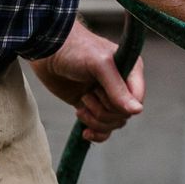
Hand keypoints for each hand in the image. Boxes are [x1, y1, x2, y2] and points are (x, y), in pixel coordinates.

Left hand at [28, 19, 145, 143]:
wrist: (47, 51)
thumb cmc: (76, 50)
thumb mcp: (100, 65)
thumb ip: (117, 89)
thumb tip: (137, 111)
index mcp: (131, 71)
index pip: (137, 100)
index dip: (122, 104)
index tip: (102, 93)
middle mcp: (121, 85)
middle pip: (123, 115)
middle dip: (103, 111)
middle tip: (87, 94)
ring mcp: (106, 97)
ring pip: (113, 124)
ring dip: (95, 119)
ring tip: (81, 103)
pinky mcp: (91, 106)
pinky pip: (103, 129)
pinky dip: (96, 133)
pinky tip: (85, 132)